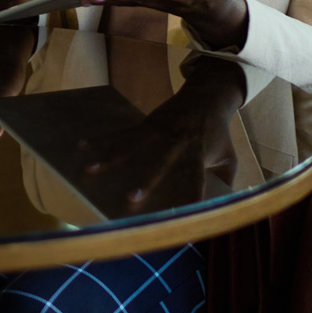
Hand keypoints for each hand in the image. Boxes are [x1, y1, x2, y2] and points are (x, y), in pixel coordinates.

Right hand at [79, 57, 244, 205]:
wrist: (206, 96)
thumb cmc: (217, 133)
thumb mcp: (229, 158)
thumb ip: (226, 182)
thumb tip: (223, 210)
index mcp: (197, 155)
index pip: (195, 180)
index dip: (189, 196)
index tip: (181, 216)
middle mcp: (175, 144)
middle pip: (157, 165)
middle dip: (143, 181)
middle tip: (130, 198)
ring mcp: (157, 132)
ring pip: (129, 148)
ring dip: (108, 160)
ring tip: (88, 171)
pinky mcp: (145, 124)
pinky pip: (120, 134)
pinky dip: (100, 141)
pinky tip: (82, 145)